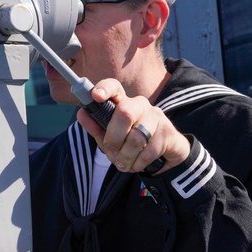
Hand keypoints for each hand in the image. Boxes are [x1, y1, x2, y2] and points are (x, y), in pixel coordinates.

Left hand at [76, 78, 190, 173]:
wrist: (164, 154)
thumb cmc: (130, 143)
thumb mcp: (109, 137)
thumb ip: (96, 127)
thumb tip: (82, 114)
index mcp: (123, 103)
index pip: (114, 87)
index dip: (105, 89)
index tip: (96, 96)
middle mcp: (140, 105)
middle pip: (125, 113)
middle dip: (114, 139)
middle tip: (112, 153)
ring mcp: (156, 117)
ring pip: (136, 138)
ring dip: (126, 157)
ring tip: (123, 163)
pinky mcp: (169, 132)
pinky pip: (149, 151)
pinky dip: (138, 163)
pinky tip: (137, 164)